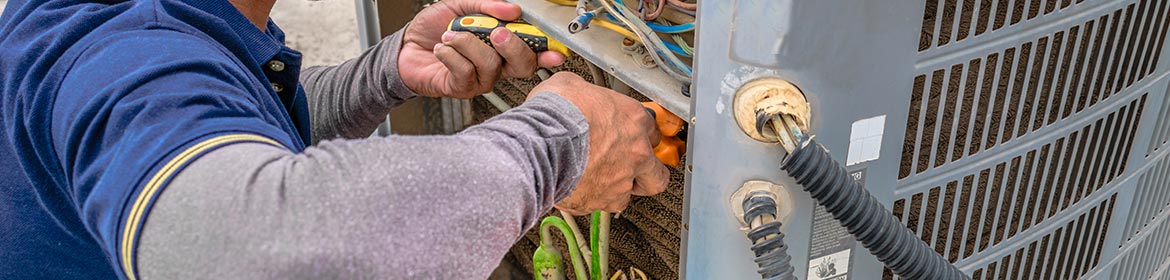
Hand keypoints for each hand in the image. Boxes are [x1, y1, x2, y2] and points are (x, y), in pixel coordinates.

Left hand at [399, 0, 565, 97]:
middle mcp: (495, 65)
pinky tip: (441, 49)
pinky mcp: (461, 88)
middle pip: (523, 66)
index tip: (555, 52)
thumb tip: (512, 9)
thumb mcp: (460, 5)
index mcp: (502, 46)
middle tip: (496, 32)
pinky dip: (451, 54)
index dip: (548, 53)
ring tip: (450, 35)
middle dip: (513, 47)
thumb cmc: (434, 28)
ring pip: (490, 65)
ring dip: (468, 44)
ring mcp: (480, 79)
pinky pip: (465, 72)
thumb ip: (486, 5)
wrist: (404, 46)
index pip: (532, 51)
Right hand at [531, 72, 670, 214]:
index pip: (652, 131)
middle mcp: (635, 153)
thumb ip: (585, 95)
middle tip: (633, 170)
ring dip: (617, 189)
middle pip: (658, 174)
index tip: (632, 138)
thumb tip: (574, 94)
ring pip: (630, 194)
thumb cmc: (555, 113)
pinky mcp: (602, 200)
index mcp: (633, 119)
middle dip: (648, 174)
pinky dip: (592, 199)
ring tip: (597, 182)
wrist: (540, 143)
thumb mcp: (572, 85)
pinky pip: (602, 204)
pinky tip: (580, 190)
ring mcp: (621, 180)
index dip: (640, 135)